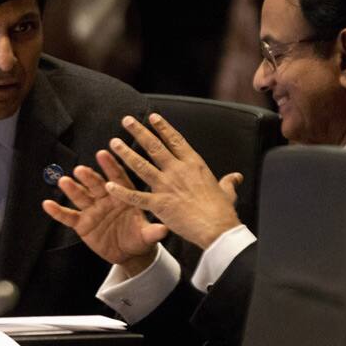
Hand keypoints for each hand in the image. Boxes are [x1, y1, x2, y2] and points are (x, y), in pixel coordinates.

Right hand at [43, 150, 167, 275]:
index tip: (104, 153)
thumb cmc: (139, 237)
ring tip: (64, 181)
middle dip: (89, 177)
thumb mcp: (146, 236)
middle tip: (81, 169)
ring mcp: (92, 210)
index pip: (116, 178)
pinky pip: (68, 217)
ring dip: (72, 189)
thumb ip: (152, 232)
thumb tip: (164, 229)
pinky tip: (47, 204)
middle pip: (96, 185)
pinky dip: (57, 211)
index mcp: (123, 195)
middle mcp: (106, 198)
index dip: (110, 166)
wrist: (128, 252)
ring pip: (80, 197)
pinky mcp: (82, 224)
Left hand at [106, 114, 243, 248]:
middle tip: (126, 120)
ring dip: (125, 153)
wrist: (217, 228)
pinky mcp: (159, 204)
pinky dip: (121, 192)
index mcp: (194, 164)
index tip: (152, 117)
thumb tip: (236, 177)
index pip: (175, 140)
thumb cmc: (222, 211)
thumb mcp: (227, 192)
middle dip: (138, 131)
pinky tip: (109, 185)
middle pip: (154, 146)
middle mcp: (178, 170)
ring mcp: (167, 186)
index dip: (163, 127)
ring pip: (141, 165)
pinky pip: (136, 196)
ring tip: (113, 143)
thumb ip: (229, 182)